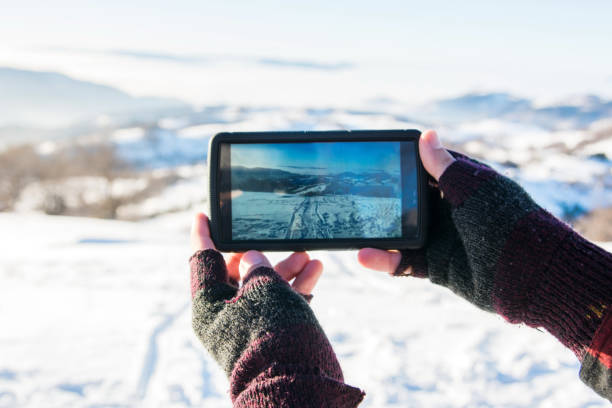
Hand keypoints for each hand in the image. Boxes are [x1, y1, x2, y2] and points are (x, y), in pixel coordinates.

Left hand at [190, 213, 363, 404]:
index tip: (203, 214)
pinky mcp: (269, 334)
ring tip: (307, 254)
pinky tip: (314, 269)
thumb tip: (250, 257)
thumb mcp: (262, 290)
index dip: (205, 235)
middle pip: (236, 273)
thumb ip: (256, 266)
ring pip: (262, 287)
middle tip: (276, 239)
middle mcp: (223, 316)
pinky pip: (279, 303)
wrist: (296, 387)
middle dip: (260, 252)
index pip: (202, 261)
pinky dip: (295, 286)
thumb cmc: (272, 333)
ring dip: (284, 268)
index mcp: (208, 306)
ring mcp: (247, 326)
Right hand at [356, 129, 547, 314]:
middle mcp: (449, 210)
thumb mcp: (472, 188)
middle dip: (383, 199)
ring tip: (354, 229)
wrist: (528, 275)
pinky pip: (405, 262)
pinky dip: (386, 260)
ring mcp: (441, 239)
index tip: (376, 157)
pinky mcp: (436, 266)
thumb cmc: (505, 222)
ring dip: (379, 232)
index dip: (403, 162)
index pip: (426, 168)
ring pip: (401, 232)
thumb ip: (444, 166)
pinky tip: (365, 255)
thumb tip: (426, 134)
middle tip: (352, 194)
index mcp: (461, 186)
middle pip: (408, 201)